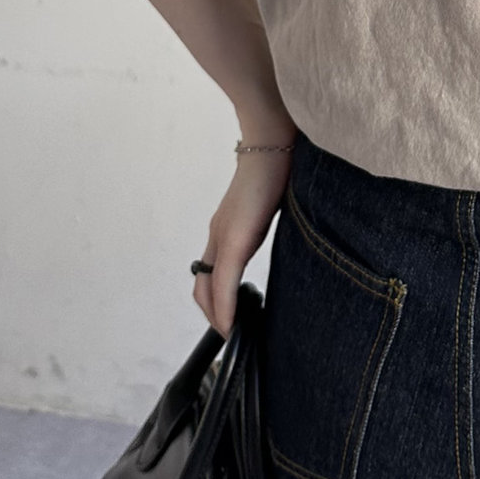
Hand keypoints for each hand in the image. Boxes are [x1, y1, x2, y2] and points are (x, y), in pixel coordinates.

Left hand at [193, 140, 295, 336]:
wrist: (274, 144)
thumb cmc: (277, 169)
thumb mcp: (268, 205)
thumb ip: (262, 224)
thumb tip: (272, 236)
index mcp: (226, 227)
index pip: (210, 272)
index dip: (216, 299)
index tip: (230, 318)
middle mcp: (217, 234)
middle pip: (202, 286)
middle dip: (213, 314)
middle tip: (229, 333)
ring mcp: (223, 237)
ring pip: (208, 288)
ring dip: (217, 315)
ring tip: (230, 332)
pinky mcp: (234, 239)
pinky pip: (223, 282)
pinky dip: (225, 306)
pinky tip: (232, 322)